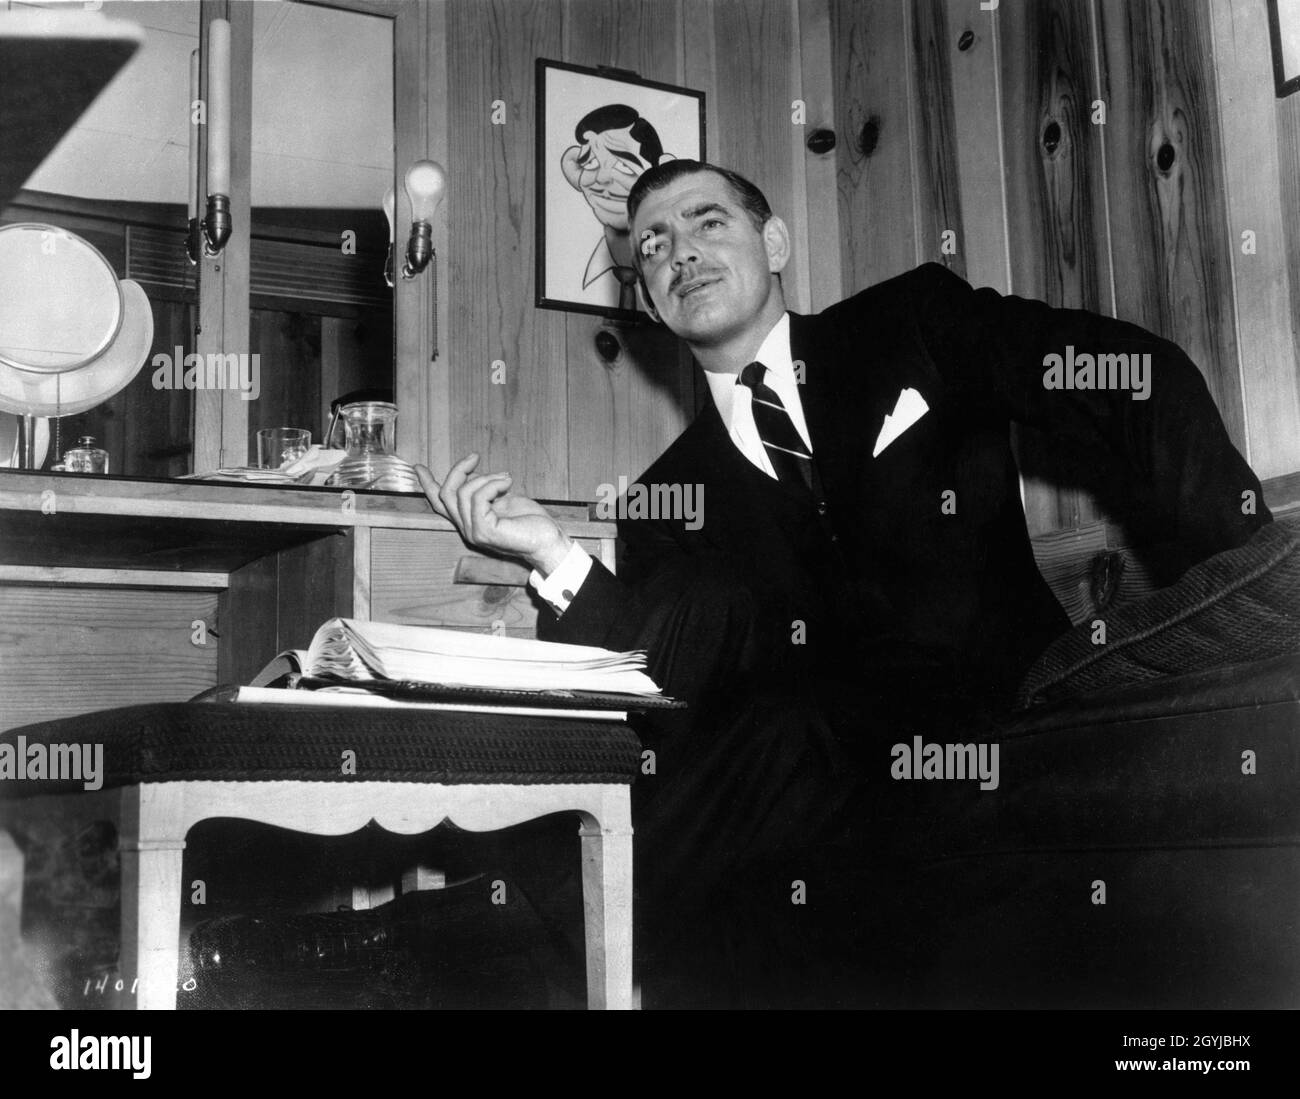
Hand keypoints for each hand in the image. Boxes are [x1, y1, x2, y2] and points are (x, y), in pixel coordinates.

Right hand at [415, 455, 572, 574]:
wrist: (547, 540)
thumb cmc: (529, 521)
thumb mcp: (501, 498)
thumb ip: (482, 490)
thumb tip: (470, 473)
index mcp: (468, 521)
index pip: (440, 503)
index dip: (427, 484)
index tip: (418, 467)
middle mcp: (466, 529)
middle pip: (445, 493)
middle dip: (459, 469)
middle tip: (475, 457)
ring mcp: (473, 532)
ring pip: (462, 492)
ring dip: (485, 477)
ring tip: (505, 478)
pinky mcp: (484, 531)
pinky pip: (478, 497)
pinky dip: (492, 484)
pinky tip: (508, 483)